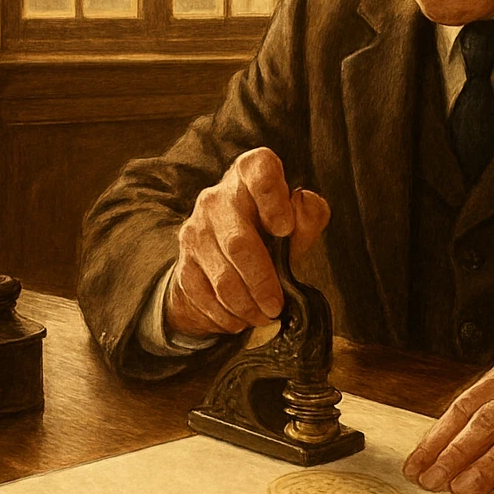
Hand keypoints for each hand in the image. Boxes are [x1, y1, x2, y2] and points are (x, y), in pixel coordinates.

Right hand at [165, 148, 329, 337]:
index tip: (285, 229)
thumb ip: (308, 214)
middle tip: (277, 306)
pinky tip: (240, 320)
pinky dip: (224, 314)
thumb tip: (302, 208)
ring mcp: (196, 230)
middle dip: (261, 282)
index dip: (273, 200)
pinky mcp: (184, 261)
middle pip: (238, 242)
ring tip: (263, 317)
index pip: (261, 173)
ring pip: (221, 276)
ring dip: (245, 305)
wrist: (232, 247)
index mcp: (250, 175)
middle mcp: (217, 198)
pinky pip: (201, 294)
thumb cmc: (276, 227)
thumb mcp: (300, 220)